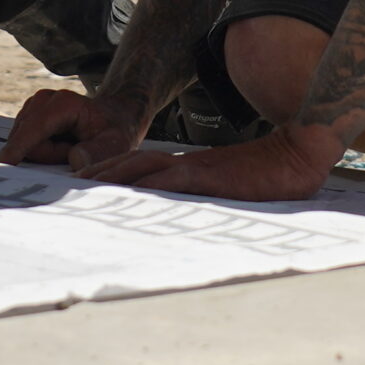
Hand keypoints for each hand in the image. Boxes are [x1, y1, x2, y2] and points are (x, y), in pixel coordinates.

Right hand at [0, 88, 146, 171]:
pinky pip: (25, 145)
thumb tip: (76, 161)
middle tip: (75, 151)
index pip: (34, 129)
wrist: (113, 117)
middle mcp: (44, 100)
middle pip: (28, 142)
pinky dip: (43, 151)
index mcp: (63, 103)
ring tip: (70, 147)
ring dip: (47, 154)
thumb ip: (97, 153)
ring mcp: (33, 107)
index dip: (18, 148)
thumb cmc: (114, 132)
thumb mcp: (116, 145)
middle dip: (49, 156)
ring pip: (25, 145)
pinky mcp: (28, 117)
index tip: (1, 164)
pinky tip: (61, 145)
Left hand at [80, 124, 345, 201]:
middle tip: (67, 187)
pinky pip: (171, 180)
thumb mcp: (226, 188)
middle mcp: (184, 165)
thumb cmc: (266, 177)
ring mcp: (195, 168)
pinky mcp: (209, 176)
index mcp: (187, 168)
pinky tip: (129, 193)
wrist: (296, 154)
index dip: (111, 174)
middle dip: (99, 175)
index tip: (84, 186)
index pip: (140, 168)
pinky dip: (148, 186)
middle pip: (131, 165)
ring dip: (112, 178)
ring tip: (84, 188)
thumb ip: (204, 194)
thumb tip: (183, 211)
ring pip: (143, 169)